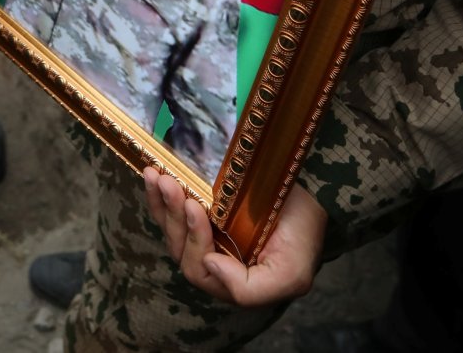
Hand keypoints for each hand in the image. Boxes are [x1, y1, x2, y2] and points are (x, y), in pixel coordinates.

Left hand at [142, 173, 324, 305]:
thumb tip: (209, 265)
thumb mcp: (290, 274)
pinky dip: (157, 195)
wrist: (311, 193)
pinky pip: (169, 210)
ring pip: (171, 228)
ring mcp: (205, 235)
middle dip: (174, 217)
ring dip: (162, 203)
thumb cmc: (303, 233)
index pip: (199, 270)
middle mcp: (214, 261)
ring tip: (159, 177)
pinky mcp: (199, 212)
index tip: (194, 206)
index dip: (194, 239)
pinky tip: (151, 175)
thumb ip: (250, 288)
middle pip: (180, 248)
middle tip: (172, 185)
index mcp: (231, 281)